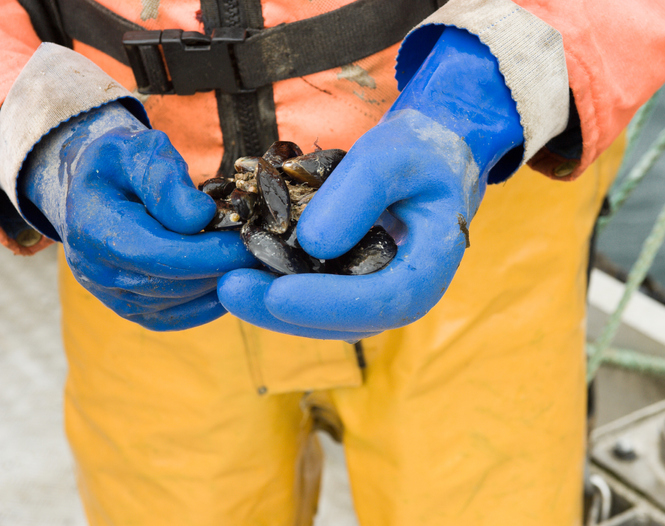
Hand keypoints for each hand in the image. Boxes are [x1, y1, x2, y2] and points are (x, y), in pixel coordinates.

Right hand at [19, 101, 254, 330]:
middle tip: (264, 250)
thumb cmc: (121, 164)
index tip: (249, 242)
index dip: (208, 254)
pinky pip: (178, 316)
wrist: (96, 190)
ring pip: (180, 303)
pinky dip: (210, 302)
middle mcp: (98, 272)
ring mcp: (114, 297)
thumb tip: (200, 216)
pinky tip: (233, 278)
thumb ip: (164, 179)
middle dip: (223, 269)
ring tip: (252, 259)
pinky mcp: (134, 309)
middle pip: (173, 284)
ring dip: (220, 284)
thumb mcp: (137, 151)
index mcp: (92, 229)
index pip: (158, 255)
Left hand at [217, 27, 522, 337]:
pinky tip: (247, 272)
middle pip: (347, 321)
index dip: (330, 303)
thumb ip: (359, 192)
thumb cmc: (418, 153)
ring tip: (230, 283)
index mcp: (429, 266)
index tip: (278, 295)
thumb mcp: (393, 155)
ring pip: (326, 319)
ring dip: (276, 309)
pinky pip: (318, 300)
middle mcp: (405, 292)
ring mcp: (378, 293)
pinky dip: (281, 291)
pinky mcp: (354, 285)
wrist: (428, 160)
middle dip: (286, 312)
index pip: (383, 301)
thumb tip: (312, 243)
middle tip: (231, 289)